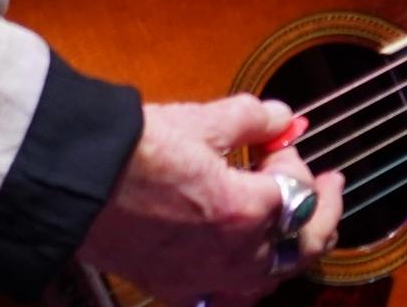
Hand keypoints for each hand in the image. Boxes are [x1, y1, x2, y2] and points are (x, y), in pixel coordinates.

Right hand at [75, 92, 345, 300]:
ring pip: (269, 277)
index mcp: (247, 212)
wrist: (71, 185)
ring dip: (291, 250)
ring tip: (301, 227)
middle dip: (325, 213)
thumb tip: (281, 117)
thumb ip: (253, 119)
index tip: (279, 142)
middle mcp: (232, 255)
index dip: (294, 160)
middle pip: (303, 246)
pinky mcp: (172, 286)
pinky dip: (247, 278)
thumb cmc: (133, 151)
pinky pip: (227, 294)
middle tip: (334, 187)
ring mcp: (202, 278)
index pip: (300, 190)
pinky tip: (248, 262)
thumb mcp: (203, 120)